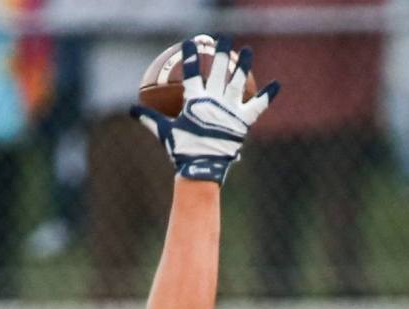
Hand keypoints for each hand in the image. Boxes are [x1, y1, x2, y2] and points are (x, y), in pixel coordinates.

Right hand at [131, 36, 279, 183]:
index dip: (190, 56)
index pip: (192, 74)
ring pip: (238, 82)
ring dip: (243, 65)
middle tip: (221, 38)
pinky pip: (257, 106)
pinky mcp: (242, 122)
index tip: (191, 42)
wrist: (201, 170)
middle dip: (219, 52)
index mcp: (195, 102)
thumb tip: (130, 109)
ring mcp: (229, 111)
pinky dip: (268, 96)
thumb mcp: (164, 133)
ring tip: (247, 50)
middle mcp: (214, 101)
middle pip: (218, 71)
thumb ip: (149, 119)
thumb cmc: (181, 152)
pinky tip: (277, 85)